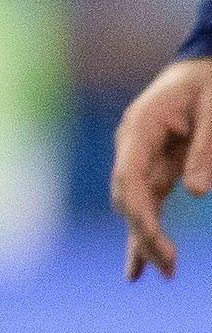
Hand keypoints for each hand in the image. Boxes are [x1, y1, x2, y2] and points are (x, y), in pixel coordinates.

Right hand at [114, 56, 211, 279]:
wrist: (208, 59)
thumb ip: (206, 149)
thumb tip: (197, 193)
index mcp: (139, 128)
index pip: (129, 179)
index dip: (139, 213)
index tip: (156, 242)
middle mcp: (132, 146)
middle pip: (129, 199)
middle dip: (146, 235)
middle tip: (170, 267)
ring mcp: (141, 158)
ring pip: (137, 206)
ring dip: (147, 240)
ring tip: (163, 273)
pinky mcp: (157, 166)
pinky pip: (149, 203)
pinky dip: (148, 232)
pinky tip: (143, 265)